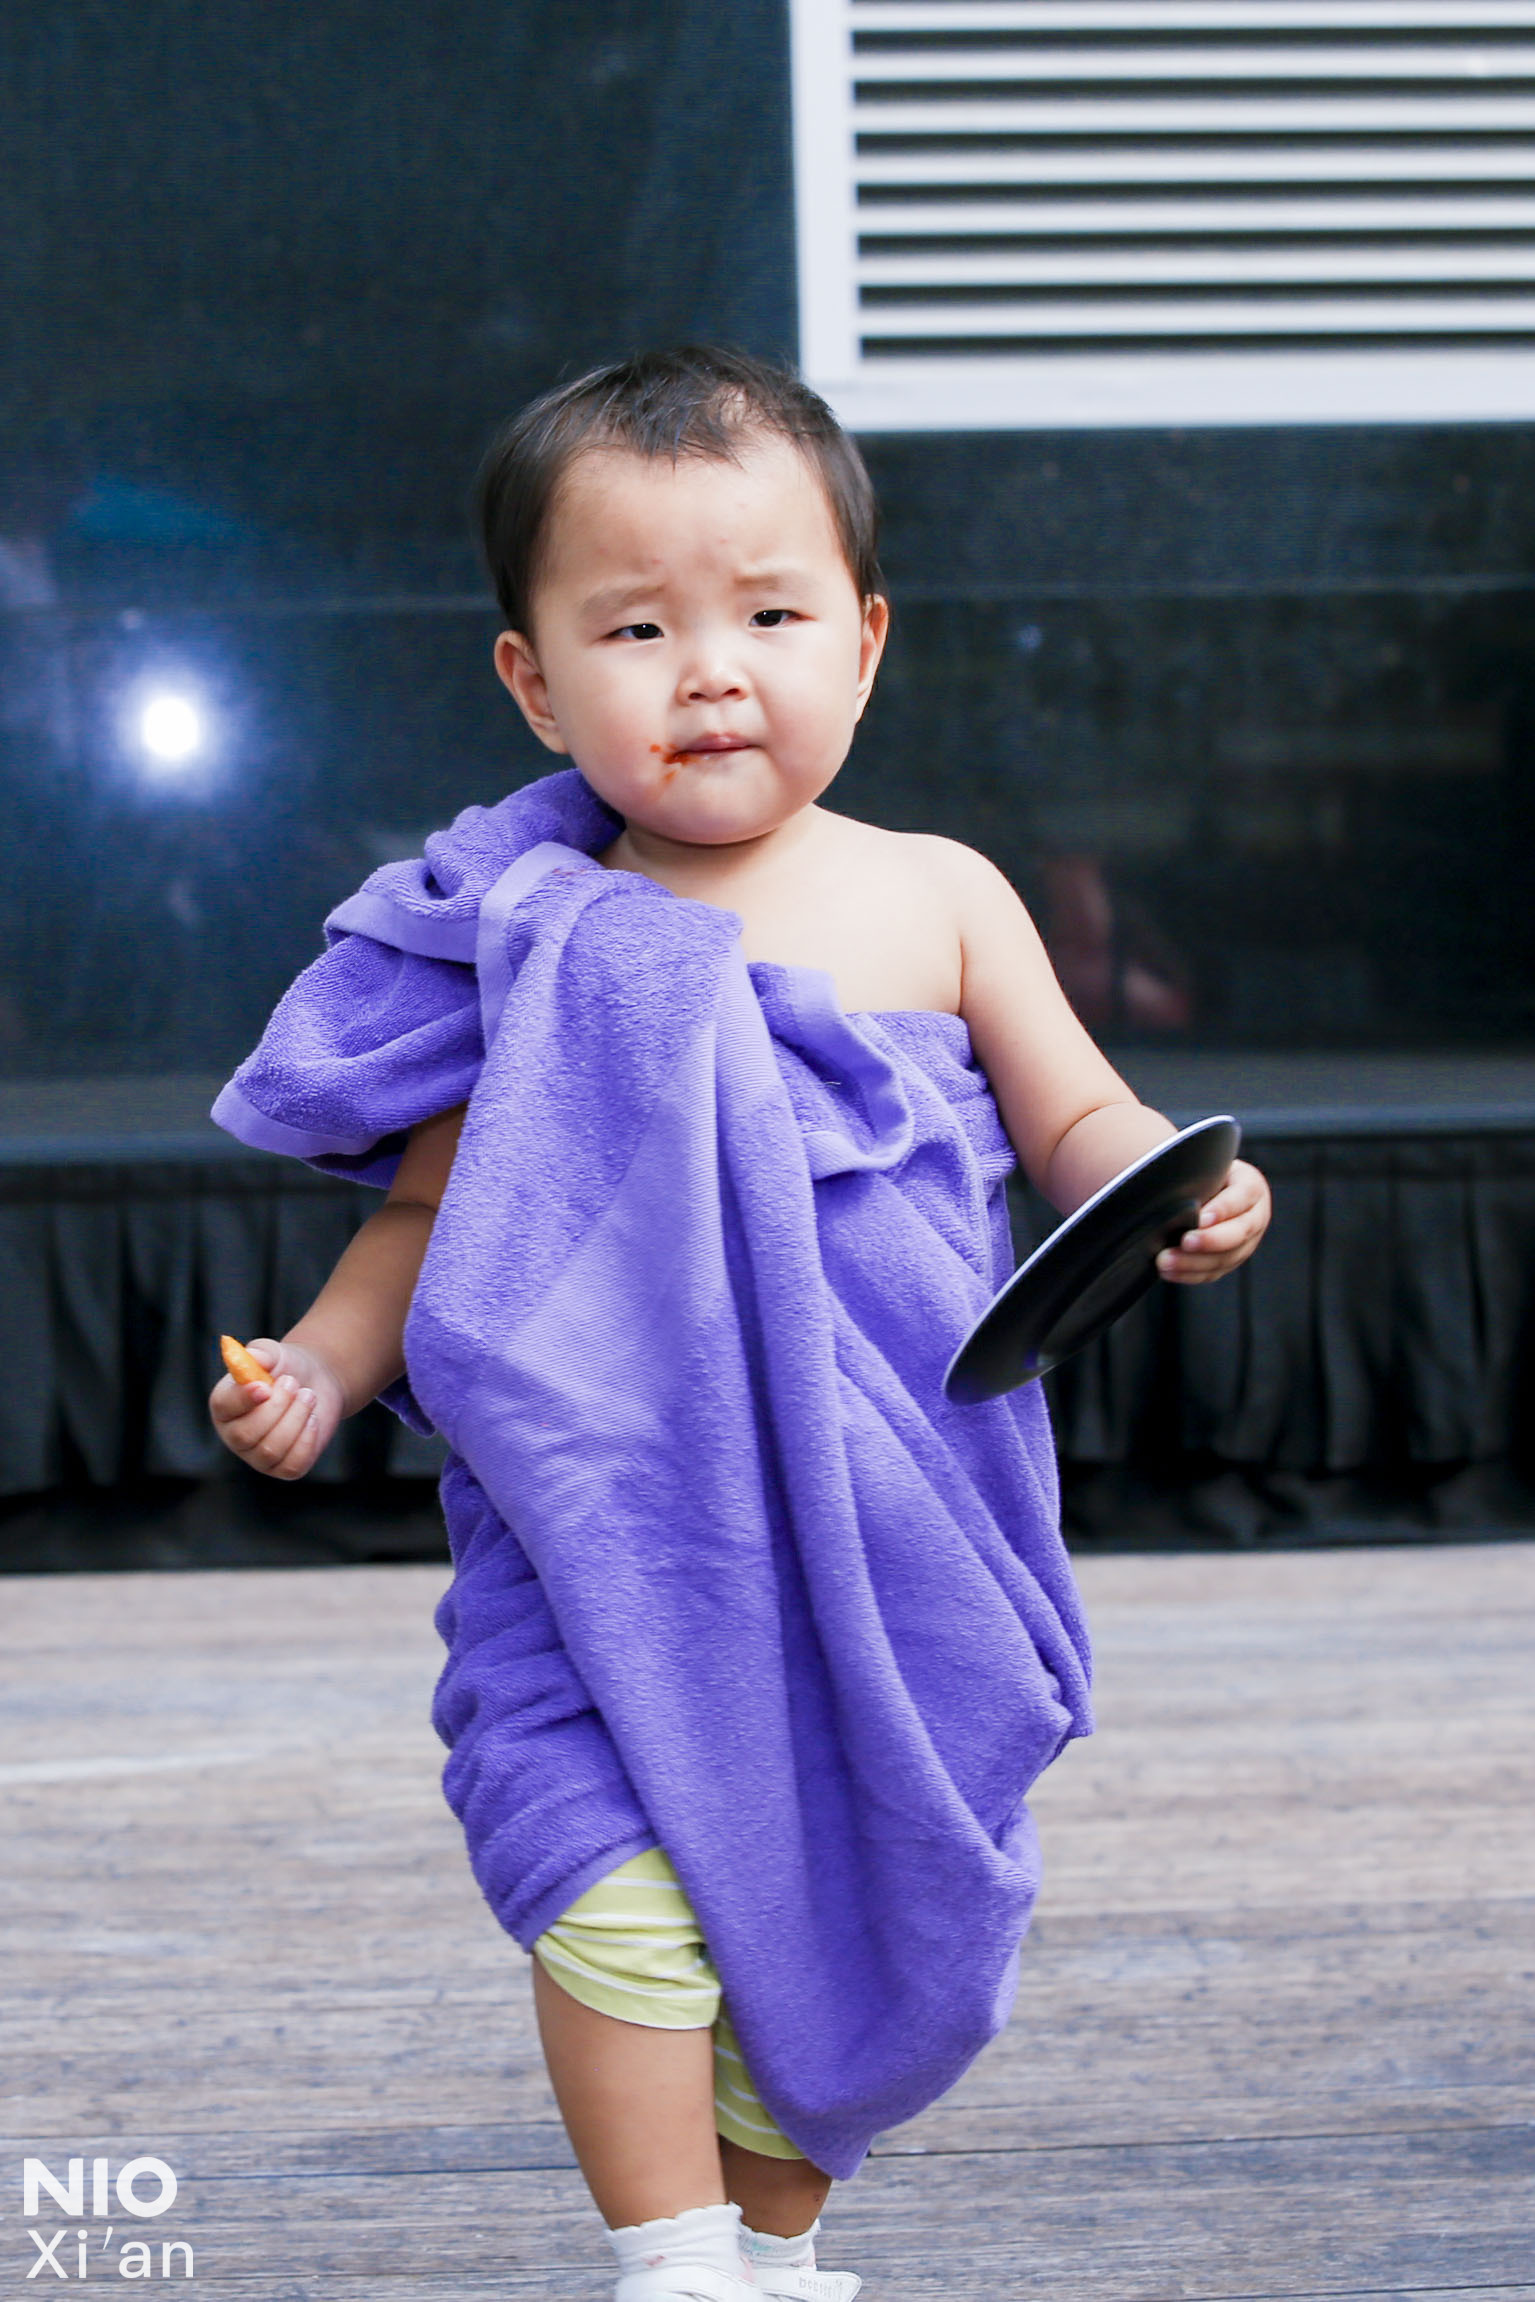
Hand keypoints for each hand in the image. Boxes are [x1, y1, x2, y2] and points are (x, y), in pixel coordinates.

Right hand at [208, 1337, 344, 1478]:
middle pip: (245, 1435)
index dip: (242, 1399)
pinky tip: (312, 1419)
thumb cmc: (287, 1368)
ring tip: (308, 1396)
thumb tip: (254, 1356)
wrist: (316, 1384)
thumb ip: (262, 1352)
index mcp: (225, 1404)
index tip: (265, 1386)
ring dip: (296, 1418)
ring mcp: (258, 1456)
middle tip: (293, 1383)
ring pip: (271, 1450)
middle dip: (277, 1407)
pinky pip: (292, 1464)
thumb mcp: (275, 1354)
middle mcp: (235, 1435)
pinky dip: (307, 1439)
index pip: (223, 1406)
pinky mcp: (284, 1468)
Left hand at [1156, 1157, 1270, 1284]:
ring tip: (1166, 1260)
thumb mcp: (1207, 1168)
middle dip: (1211, 1240)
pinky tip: (1169, 1272)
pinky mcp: (1231, 1260)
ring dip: (1195, 1262)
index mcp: (1252, 1186)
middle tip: (1185, 1241)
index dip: (1222, 1209)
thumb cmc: (1205, 1174)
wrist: (1210, 1189)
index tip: (1201, 1217)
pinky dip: (1190, 1274)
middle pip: (1239, 1232)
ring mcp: (1247, 1242)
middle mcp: (1256, 1216)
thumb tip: (1171, 1189)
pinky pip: (1214, 1272)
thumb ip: (1199, 1176)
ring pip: (1226, 1257)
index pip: (1241, 1197)